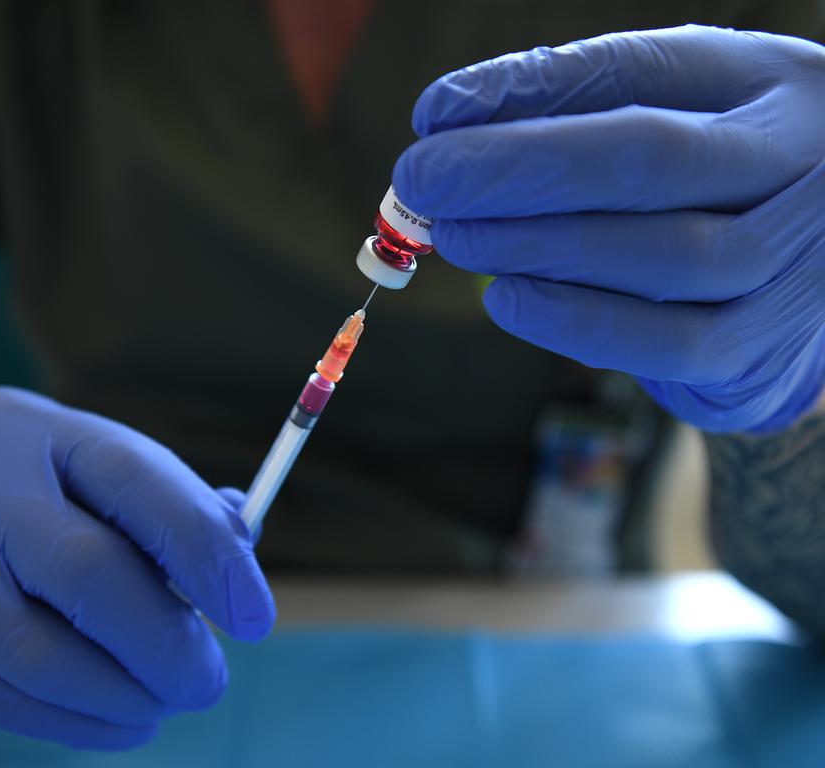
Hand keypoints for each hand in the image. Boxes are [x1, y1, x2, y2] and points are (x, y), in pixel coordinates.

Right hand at [0, 387, 273, 748]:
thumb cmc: (29, 523)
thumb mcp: (87, 491)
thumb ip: (164, 513)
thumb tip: (240, 558)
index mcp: (34, 429)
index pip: (134, 476)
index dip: (205, 548)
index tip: (254, 616)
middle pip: (86, 570)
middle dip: (165, 641)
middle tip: (207, 681)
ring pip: (39, 653)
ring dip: (122, 695)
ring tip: (162, 703)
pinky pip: (4, 699)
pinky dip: (80, 723)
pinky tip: (119, 720)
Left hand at [394, 25, 824, 432]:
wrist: (806, 279)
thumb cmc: (707, 182)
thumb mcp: (663, 114)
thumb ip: (564, 106)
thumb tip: (443, 117)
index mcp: (771, 84)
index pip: (641, 71)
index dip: (528, 93)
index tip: (434, 118)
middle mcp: (800, 166)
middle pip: (652, 160)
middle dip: (518, 170)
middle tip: (423, 182)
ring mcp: (794, 263)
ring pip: (662, 257)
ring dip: (537, 248)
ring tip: (456, 239)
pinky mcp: (758, 350)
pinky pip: (665, 344)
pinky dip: (573, 322)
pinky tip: (505, 298)